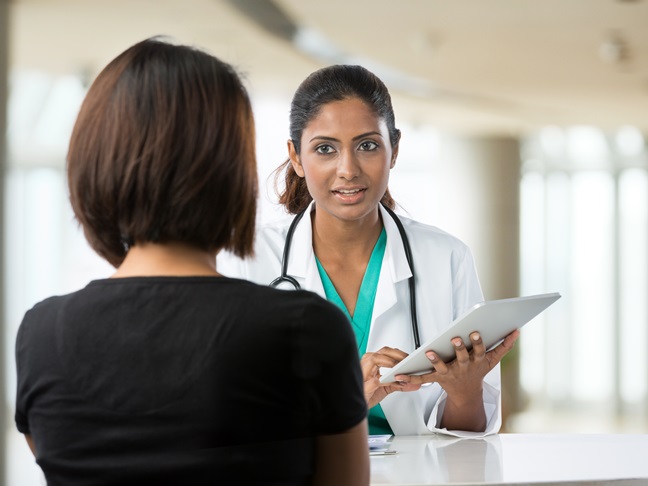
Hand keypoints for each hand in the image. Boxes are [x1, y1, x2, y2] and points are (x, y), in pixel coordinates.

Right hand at [361, 347, 420, 408]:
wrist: (356, 406)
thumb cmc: (367, 394)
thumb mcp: (385, 388)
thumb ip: (398, 384)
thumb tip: (414, 383)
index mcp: (371, 363)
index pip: (386, 352)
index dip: (399, 353)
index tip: (410, 357)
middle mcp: (366, 364)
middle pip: (383, 351)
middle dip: (398, 354)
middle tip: (408, 361)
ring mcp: (363, 373)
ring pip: (376, 359)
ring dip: (391, 362)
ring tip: (402, 369)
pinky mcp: (364, 385)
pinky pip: (377, 379)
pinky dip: (389, 381)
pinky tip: (397, 383)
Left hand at [392, 329, 519, 430]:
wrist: (466, 393)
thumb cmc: (478, 370)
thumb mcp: (492, 360)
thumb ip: (504, 346)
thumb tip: (516, 331)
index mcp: (476, 361)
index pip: (478, 350)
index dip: (477, 342)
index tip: (475, 332)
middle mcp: (463, 367)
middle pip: (461, 357)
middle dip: (459, 348)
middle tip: (455, 338)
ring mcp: (450, 373)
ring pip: (442, 366)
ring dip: (436, 360)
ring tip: (429, 352)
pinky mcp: (437, 378)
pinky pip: (424, 377)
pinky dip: (411, 377)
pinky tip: (400, 375)